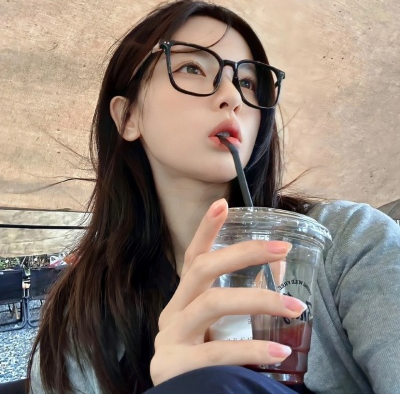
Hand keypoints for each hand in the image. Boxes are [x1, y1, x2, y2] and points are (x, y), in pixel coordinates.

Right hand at [150, 198, 306, 385]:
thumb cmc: (204, 360)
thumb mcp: (218, 327)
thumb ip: (239, 301)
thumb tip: (277, 272)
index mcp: (182, 300)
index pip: (193, 258)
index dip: (206, 230)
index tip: (223, 203)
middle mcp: (172, 312)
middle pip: (202, 269)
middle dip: (243, 253)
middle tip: (282, 249)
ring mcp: (169, 337)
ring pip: (213, 303)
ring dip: (259, 300)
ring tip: (295, 308)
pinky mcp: (173, 365)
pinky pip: (216, 350)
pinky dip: (252, 348)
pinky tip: (279, 350)